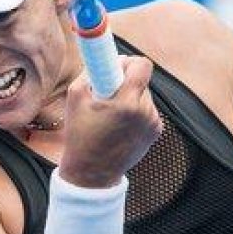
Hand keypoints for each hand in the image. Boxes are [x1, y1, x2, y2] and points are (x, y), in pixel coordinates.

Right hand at [56, 55, 162, 187]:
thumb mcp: (75, 98)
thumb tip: (102, 59)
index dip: (128, 62)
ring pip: (145, 95)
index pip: (142, 66)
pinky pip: (147, 110)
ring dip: (130, 97)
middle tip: (107, 94)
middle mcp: (145, 112)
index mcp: (127, 103)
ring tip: (112, 115)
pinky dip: (136, 112)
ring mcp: (153, 123)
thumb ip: (90, 72)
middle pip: (142, 80)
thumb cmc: (80, 136)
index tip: (116, 66)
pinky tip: (120, 125)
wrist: (92, 174)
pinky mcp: (156, 132)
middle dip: (125, 82)